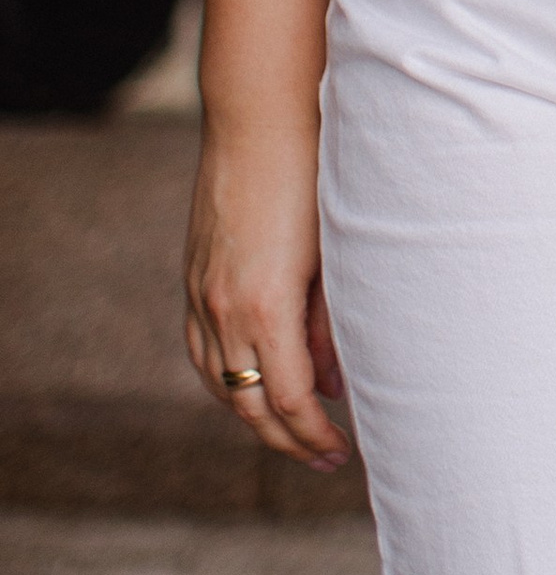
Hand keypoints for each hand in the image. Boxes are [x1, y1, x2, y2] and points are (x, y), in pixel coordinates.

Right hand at [184, 125, 350, 472]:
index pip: (289, 401)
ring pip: (219, 381)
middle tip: (325, 456)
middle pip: (250, 404)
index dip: (314, 436)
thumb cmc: (315, 177)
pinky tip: (248, 382)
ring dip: (254, 414)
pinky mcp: (194, 277)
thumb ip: (329, 324)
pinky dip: (224, 377)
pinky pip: (200, 349)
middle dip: (288, 439)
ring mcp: (201, 293)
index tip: (342, 452)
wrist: (260, 118)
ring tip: (291, 430)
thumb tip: (330, 385)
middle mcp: (224, 309)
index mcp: (267, 307)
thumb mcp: (334, 255)